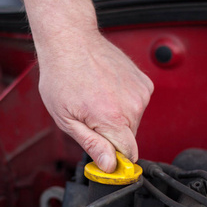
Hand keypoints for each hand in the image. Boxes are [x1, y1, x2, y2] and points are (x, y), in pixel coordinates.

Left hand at [37, 31, 153, 171]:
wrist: (71, 41)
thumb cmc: (62, 76)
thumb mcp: (66, 118)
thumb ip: (91, 144)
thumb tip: (110, 165)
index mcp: (112, 118)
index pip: (128, 155)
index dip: (114, 158)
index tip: (103, 154)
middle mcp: (132, 105)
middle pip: (129, 138)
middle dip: (110, 134)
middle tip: (90, 115)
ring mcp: (140, 92)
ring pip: (133, 120)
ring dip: (117, 116)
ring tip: (96, 97)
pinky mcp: (144, 82)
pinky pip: (137, 104)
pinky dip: (124, 101)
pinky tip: (107, 89)